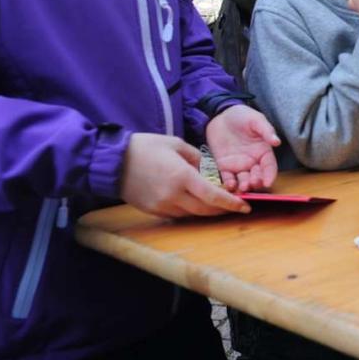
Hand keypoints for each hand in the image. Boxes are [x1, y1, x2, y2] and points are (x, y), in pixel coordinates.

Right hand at [119, 133, 250, 217]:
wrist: (112, 161)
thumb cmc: (145, 147)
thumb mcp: (176, 145)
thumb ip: (198, 159)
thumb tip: (212, 172)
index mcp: (182, 176)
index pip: (213, 196)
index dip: (232, 203)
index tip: (245, 205)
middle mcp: (173, 195)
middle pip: (206, 209)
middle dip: (223, 209)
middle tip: (236, 205)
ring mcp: (162, 205)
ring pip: (193, 214)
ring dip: (208, 210)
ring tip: (218, 203)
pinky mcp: (153, 210)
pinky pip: (178, 214)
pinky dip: (191, 210)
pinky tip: (195, 201)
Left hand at [206, 104, 280, 191]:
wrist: (220, 114)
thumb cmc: (241, 115)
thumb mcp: (256, 120)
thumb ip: (266, 130)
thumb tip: (277, 141)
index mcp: (263, 152)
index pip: (269, 166)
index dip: (270, 175)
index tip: (268, 182)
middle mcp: (253, 161)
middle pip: (257, 176)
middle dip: (256, 182)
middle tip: (253, 184)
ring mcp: (238, 165)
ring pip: (243, 180)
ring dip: (244, 186)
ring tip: (243, 187)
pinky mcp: (224, 166)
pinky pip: (227, 178)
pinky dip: (229, 184)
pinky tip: (230, 185)